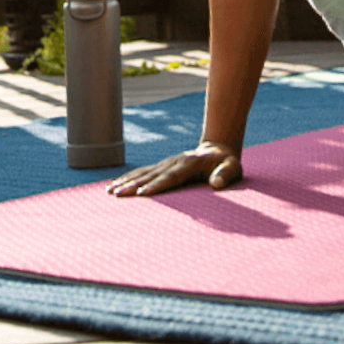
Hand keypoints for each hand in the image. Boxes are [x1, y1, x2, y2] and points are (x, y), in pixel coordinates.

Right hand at [107, 141, 241, 197]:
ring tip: (110, 191)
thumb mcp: (233, 167)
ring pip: (143, 173)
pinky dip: (127, 179)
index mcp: (188, 164)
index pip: (171, 177)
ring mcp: (166, 164)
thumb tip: (217, 184)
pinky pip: (142, 173)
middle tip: (117, 195)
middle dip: (134, 185)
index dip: (157, 185)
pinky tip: (114, 185)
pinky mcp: (161, 167)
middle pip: (151, 175)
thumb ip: (226, 174)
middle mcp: (173, 163)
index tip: (143, 194)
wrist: (217, 149)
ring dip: (126, 182)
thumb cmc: (226, 162)